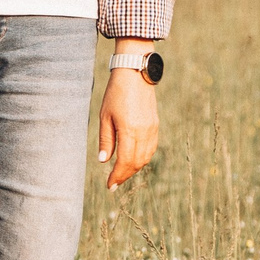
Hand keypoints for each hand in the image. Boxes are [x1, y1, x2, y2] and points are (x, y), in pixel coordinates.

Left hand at [97, 54, 159, 189]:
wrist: (135, 73)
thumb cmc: (116, 93)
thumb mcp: (105, 116)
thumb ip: (105, 140)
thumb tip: (103, 161)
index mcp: (130, 131)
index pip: (124, 162)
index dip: (117, 176)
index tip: (109, 186)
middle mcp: (144, 133)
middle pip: (136, 163)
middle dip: (125, 175)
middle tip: (113, 183)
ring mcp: (152, 129)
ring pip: (146, 157)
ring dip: (134, 168)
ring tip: (121, 173)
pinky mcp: (156, 125)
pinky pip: (151, 148)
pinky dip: (142, 158)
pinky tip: (133, 160)